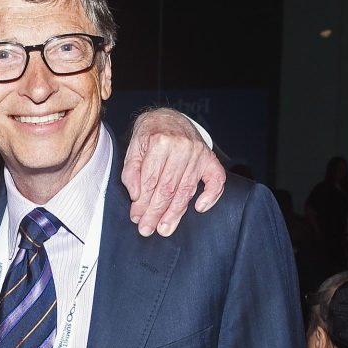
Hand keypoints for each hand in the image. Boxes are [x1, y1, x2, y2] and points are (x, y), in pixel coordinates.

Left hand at [122, 108, 227, 236]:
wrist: (168, 118)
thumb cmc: (149, 135)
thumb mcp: (134, 148)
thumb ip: (131, 171)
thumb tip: (136, 195)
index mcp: (160, 142)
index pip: (151, 181)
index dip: (142, 203)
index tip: (136, 218)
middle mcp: (181, 147)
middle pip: (168, 188)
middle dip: (156, 212)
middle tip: (147, 229)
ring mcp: (198, 153)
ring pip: (186, 189)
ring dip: (175, 213)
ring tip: (165, 228)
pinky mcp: (209, 158)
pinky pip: (216, 179)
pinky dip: (211, 195)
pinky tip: (200, 208)